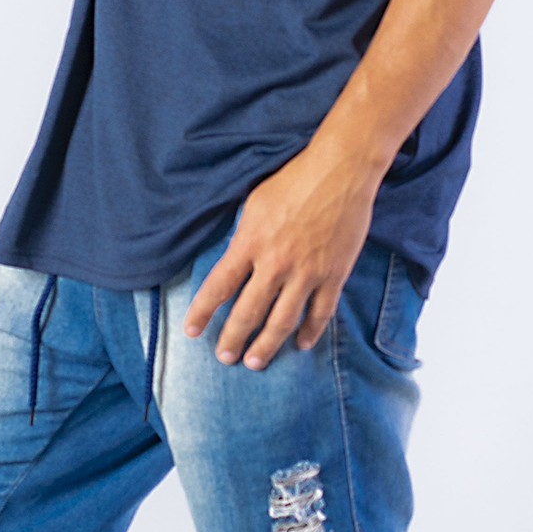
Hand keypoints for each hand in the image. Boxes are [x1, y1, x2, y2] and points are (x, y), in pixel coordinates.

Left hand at [183, 142, 378, 369]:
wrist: (341, 170)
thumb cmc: (294, 179)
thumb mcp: (254, 203)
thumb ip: (244, 236)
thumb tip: (234, 262)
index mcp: (250, 243)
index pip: (218, 287)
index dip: (202, 313)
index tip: (191, 332)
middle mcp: (275, 263)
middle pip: (248, 313)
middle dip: (232, 340)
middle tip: (225, 358)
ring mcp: (307, 273)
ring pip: (282, 322)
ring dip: (266, 346)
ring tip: (254, 361)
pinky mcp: (334, 275)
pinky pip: (320, 314)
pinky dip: (310, 332)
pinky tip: (300, 344)